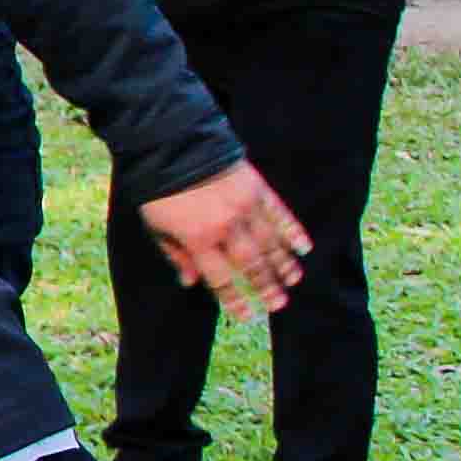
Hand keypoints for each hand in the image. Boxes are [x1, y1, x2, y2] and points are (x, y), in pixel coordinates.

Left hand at [134, 160, 313, 318]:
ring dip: (284, 264)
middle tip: (280, 305)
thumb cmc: (158, 189)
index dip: (233, 300)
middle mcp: (226, 227)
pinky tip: (304, 248)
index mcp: (197, 239)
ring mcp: (245, 207)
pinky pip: (280, 215)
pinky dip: (293, 232)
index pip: (220, 278)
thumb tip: (190, 283)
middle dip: (266, 287)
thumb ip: (175, 254)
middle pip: (251, 265)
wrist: (172, 144)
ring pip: (271, 243)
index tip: (246, 315)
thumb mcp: (156, 225)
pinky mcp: (257, 189)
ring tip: (294, 282)